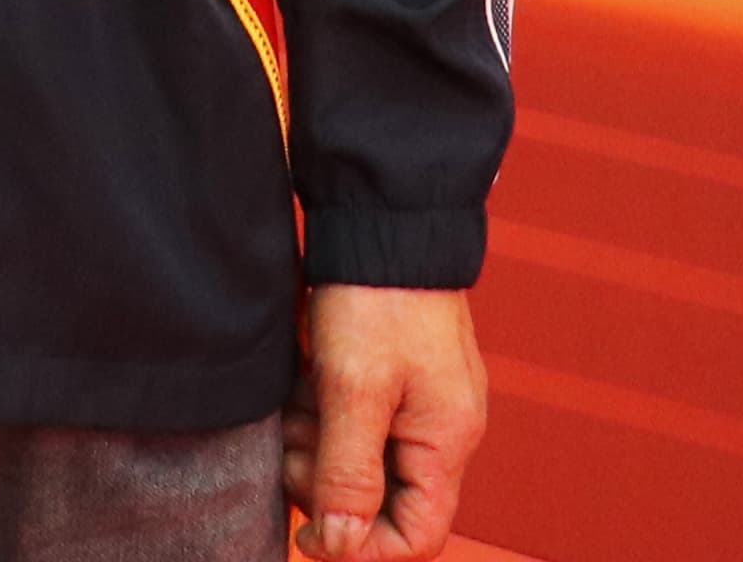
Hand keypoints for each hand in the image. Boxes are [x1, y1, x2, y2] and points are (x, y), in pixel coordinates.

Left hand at [288, 283, 483, 561]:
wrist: (381, 215)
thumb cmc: (376, 297)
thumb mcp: (354, 390)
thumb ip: (349, 474)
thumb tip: (343, 546)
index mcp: (446, 441)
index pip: (417, 537)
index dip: (361, 546)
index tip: (308, 525)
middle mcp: (441, 430)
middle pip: (381, 502)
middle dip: (328, 484)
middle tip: (296, 441)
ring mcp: (419, 403)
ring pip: (360, 462)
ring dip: (319, 446)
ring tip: (298, 402)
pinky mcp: (393, 378)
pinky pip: (355, 424)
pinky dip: (323, 414)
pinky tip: (304, 383)